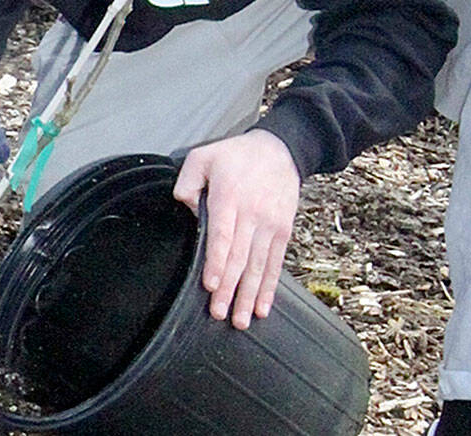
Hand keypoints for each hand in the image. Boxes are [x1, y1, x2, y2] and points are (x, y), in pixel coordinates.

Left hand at [172, 129, 299, 329]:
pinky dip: (269, 288)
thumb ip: (188, 181)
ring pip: (259, 266)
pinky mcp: (283, 231)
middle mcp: (252, 214)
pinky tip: (262, 307)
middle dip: (229, 289)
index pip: (223, 236)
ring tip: (240, 320)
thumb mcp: (203, 156)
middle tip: (218, 313)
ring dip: (249, 295)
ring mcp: (270, 225)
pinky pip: (275, 264)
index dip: (217, 263)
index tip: (210, 285)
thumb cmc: (236, 156)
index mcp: (229, 197)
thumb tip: (187, 207)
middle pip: (240, 257)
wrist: (280, 150)